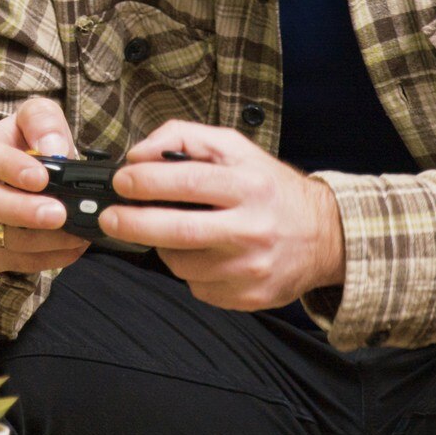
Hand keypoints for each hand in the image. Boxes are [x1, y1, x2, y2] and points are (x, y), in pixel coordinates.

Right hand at [0, 96, 88, 273]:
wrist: (0, 177)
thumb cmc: (22, 146)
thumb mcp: (33, 119)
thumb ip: (43, 121)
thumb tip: (56, 149)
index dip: (10, 168)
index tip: (41, 177)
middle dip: (25, 212)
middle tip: (59, 214)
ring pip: (2, 239)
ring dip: (44, 240)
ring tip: (78, 233)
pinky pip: (14, 262)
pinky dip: (48, 258)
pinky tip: (73, 247)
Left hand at [98, 120, 345, 311]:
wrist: (324, 235)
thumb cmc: (269, 187)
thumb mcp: (234, 147)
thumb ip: (183, 138)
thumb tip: (138, 154)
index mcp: (249, 185)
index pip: (187, 182)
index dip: (145, 182)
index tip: (122, 181)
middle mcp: (252, 228)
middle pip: (178, 230)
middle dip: (133, 223)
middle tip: (111, 217)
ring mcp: (250, 268)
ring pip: (181, 262)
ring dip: (162, 246)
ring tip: (172, 230)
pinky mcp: (247, 296)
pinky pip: (197, 285)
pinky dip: (188, 268)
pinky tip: (203, 253)